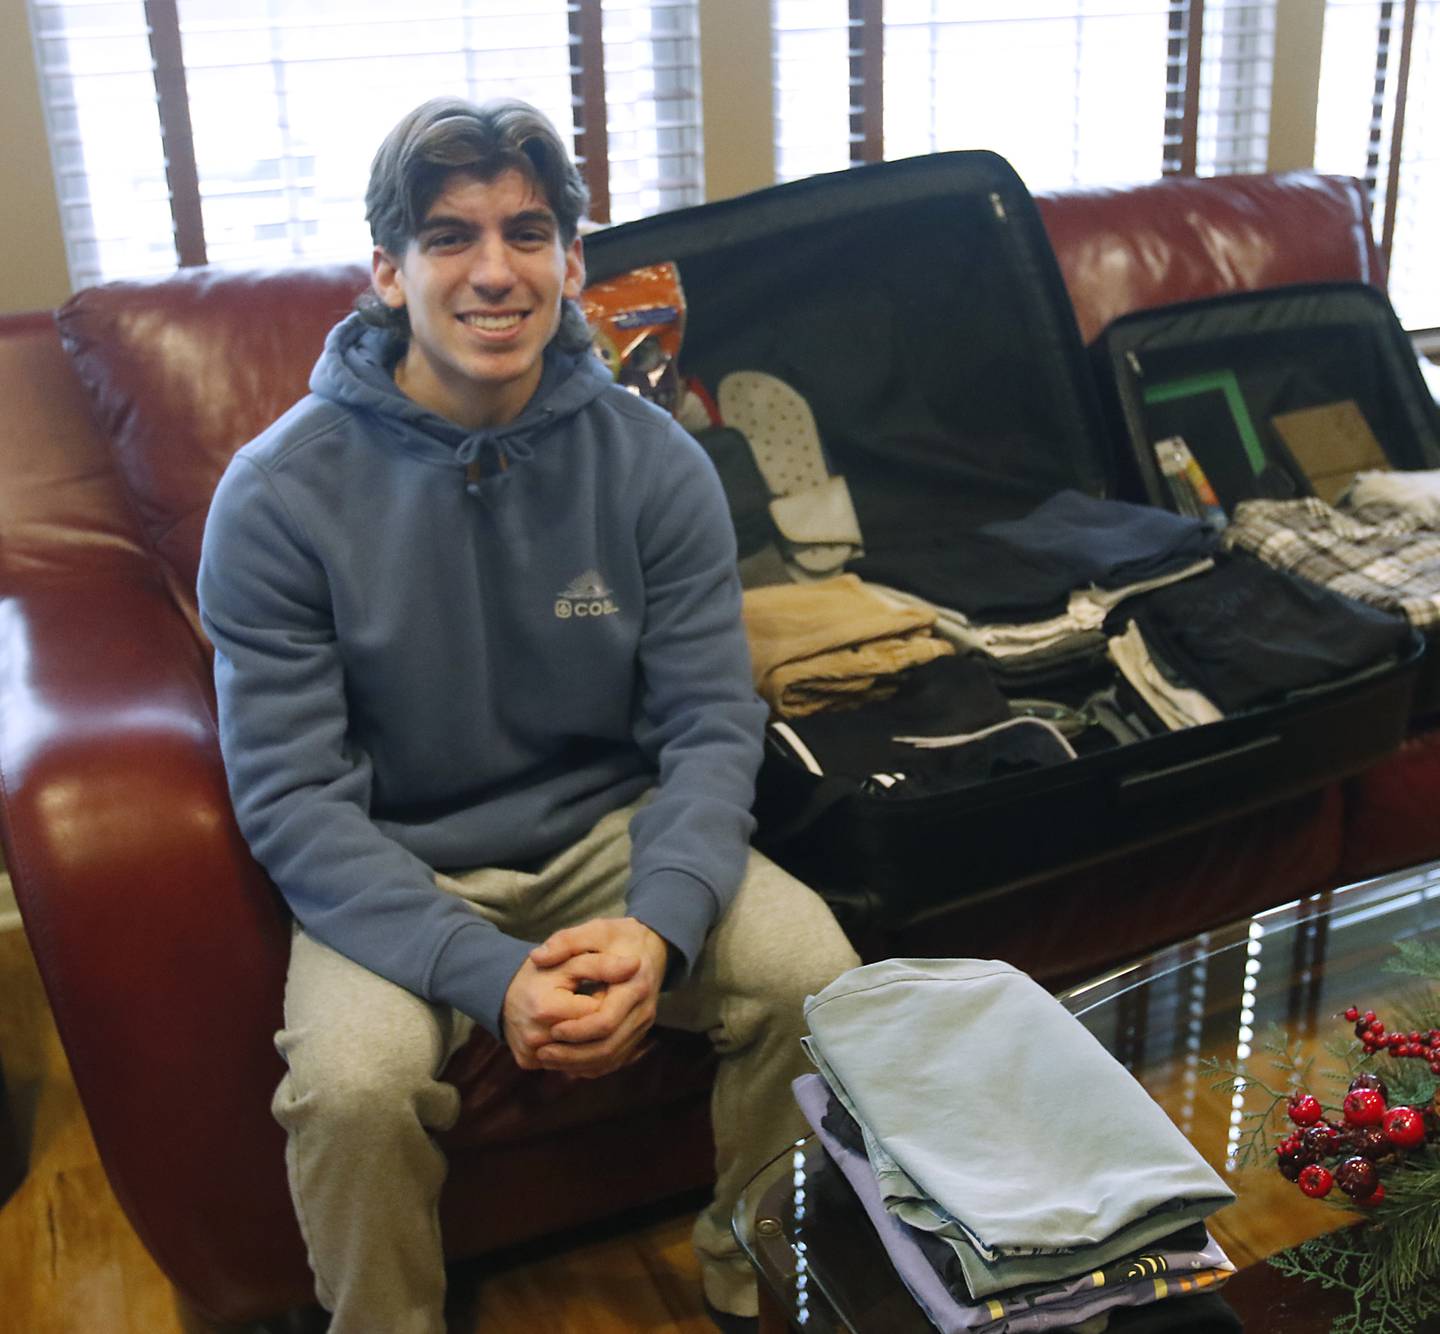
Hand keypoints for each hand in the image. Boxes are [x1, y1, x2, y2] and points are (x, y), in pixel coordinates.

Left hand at [523, 917, 671, 1078]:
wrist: (652, 945)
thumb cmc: (620, 937)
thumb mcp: (595, 929)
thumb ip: (566, 942)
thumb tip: (537, 957)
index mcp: (634, 985)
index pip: (605, 1021)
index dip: (577, 1030)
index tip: (552, 1029)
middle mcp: (643, 1010)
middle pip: (609, 1047)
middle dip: (574, 1054)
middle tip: (543, 1053)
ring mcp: (643, 1025)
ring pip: (612, 1057)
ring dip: (579, 1064)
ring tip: (549, 1059)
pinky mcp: (638, 1033)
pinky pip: (616, 1059)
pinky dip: (591, 1066)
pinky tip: (567, 1063)